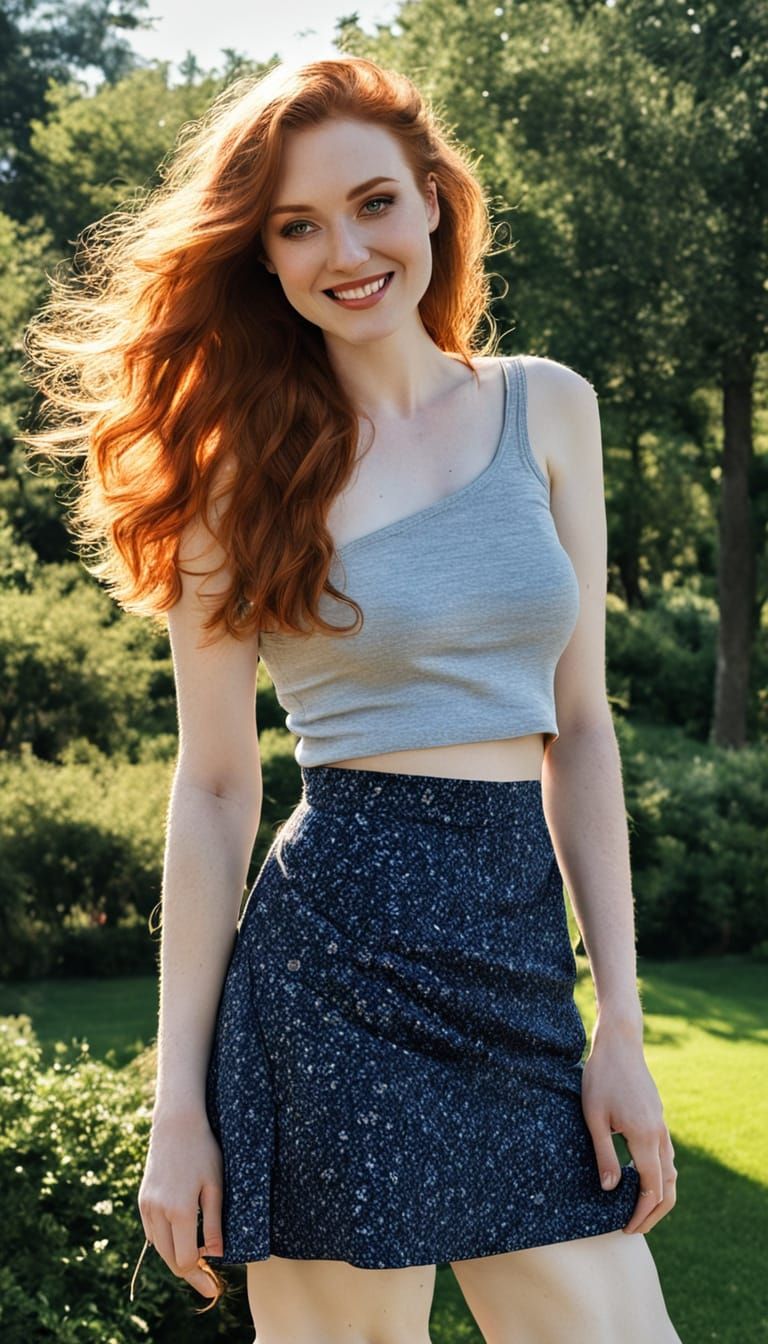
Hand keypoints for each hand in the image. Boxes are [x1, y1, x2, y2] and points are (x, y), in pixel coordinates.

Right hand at [137, 1107, 224, 1298]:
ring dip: (175, 1257)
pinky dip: (165, 1242)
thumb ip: (215, 1224)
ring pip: (158, 1248)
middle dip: (188, 1271)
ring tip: (198, 1258)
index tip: (212, 1287)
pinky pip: (152, 1233)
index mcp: (180, 1211)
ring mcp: (147, 1206)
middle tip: (207, 1279)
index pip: (186, 1259)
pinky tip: (181, 1238)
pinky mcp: (142, 1200)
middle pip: (169, 1259)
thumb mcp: (216, 1186)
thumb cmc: (203, 1151)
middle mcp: (158, 1212)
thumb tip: (216, 1256)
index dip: (199, 1276)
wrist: (176, 1125)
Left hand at [581, 1024, 677, 1235]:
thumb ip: (604, 1154)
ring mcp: (661, 1125)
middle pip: (668, 1185)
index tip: (628, 1228)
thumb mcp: (594, 1117)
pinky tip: (641, 1179)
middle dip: (655, 1212)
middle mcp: (659, 1133)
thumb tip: (610, 1189)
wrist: (619, 1044)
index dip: (641, 1212)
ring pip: (671, 1171)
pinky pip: (666, 1155)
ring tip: (639, 1211)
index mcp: (644, 1136)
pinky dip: (659, 1176)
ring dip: (659, 1195)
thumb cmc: (600, 1078)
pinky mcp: (657, 1118)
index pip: (651, 1187)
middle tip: (636, 1228)